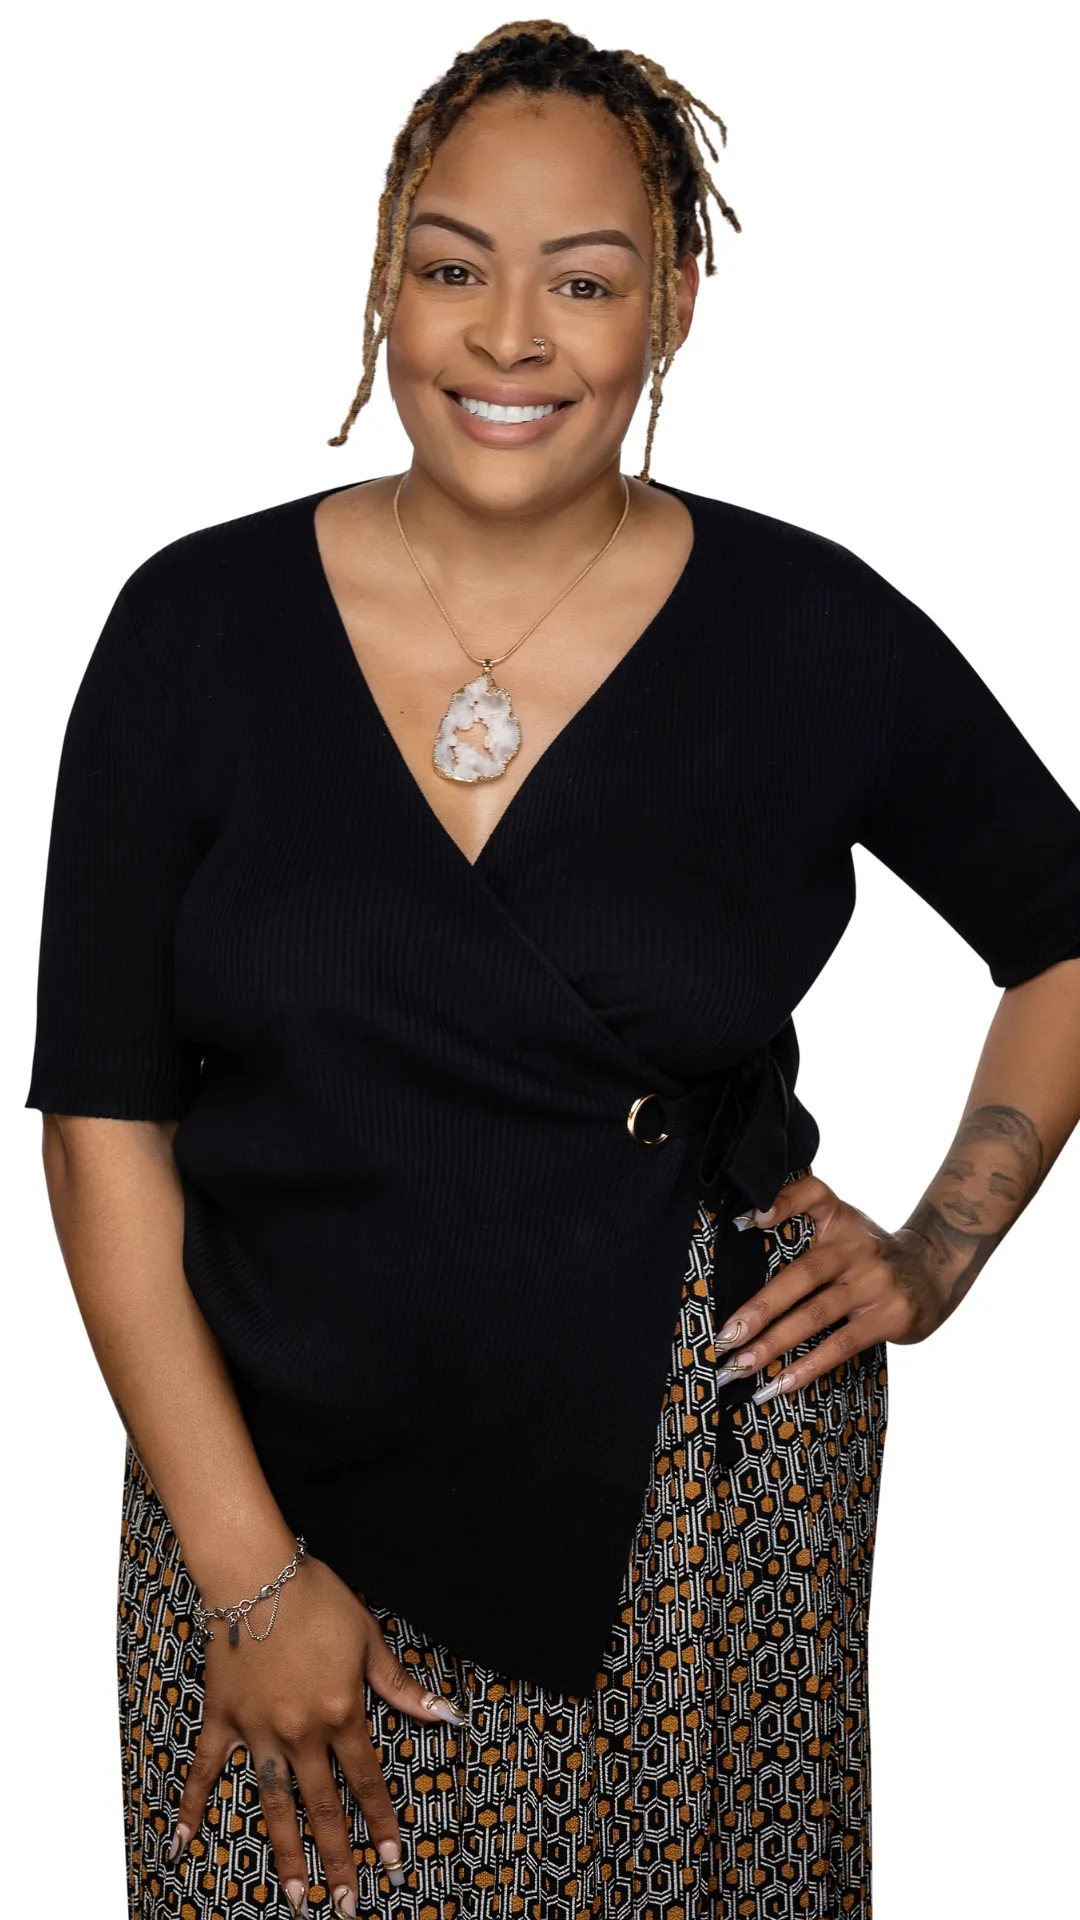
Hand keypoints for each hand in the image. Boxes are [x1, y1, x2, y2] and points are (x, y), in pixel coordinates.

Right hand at [166, 1553, 466, 1916]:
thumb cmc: (316, 1598)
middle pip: (323, 1807)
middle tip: (348, 1905)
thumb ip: (401, 1685)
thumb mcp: (368, 1638)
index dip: (382, 1822)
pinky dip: (193, 1807)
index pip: (367, 1779)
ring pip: (273, 1804)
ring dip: (285, 1853)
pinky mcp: (222, 1721)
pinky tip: (184, 1843)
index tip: (393, 1859)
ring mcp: (257, 1732)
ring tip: (295, 1898)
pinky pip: (206, 1771)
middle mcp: (300, 1733)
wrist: (257, 1574)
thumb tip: (445, 1713)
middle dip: (339, 1859)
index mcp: (340, 1712)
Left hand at [718, 1172, 954, 1401]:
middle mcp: (856, 1247)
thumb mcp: (844, 1226)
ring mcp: (875, 1282)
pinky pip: (841, 1345)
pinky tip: (780, 1383)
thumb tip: (743, 1235)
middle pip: (802, 1274)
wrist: (935, 1271)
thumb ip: (803, 1225)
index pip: (812, 1195)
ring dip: (773, 1345)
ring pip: (816, 1315)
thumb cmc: (869, 1254)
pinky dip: (808, 1367)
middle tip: (724, 1337)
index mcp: (840, 1219)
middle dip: (759, 1308)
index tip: (744, 1220)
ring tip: (739, 1367)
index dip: (781, 1202)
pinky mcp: (889, 1316)